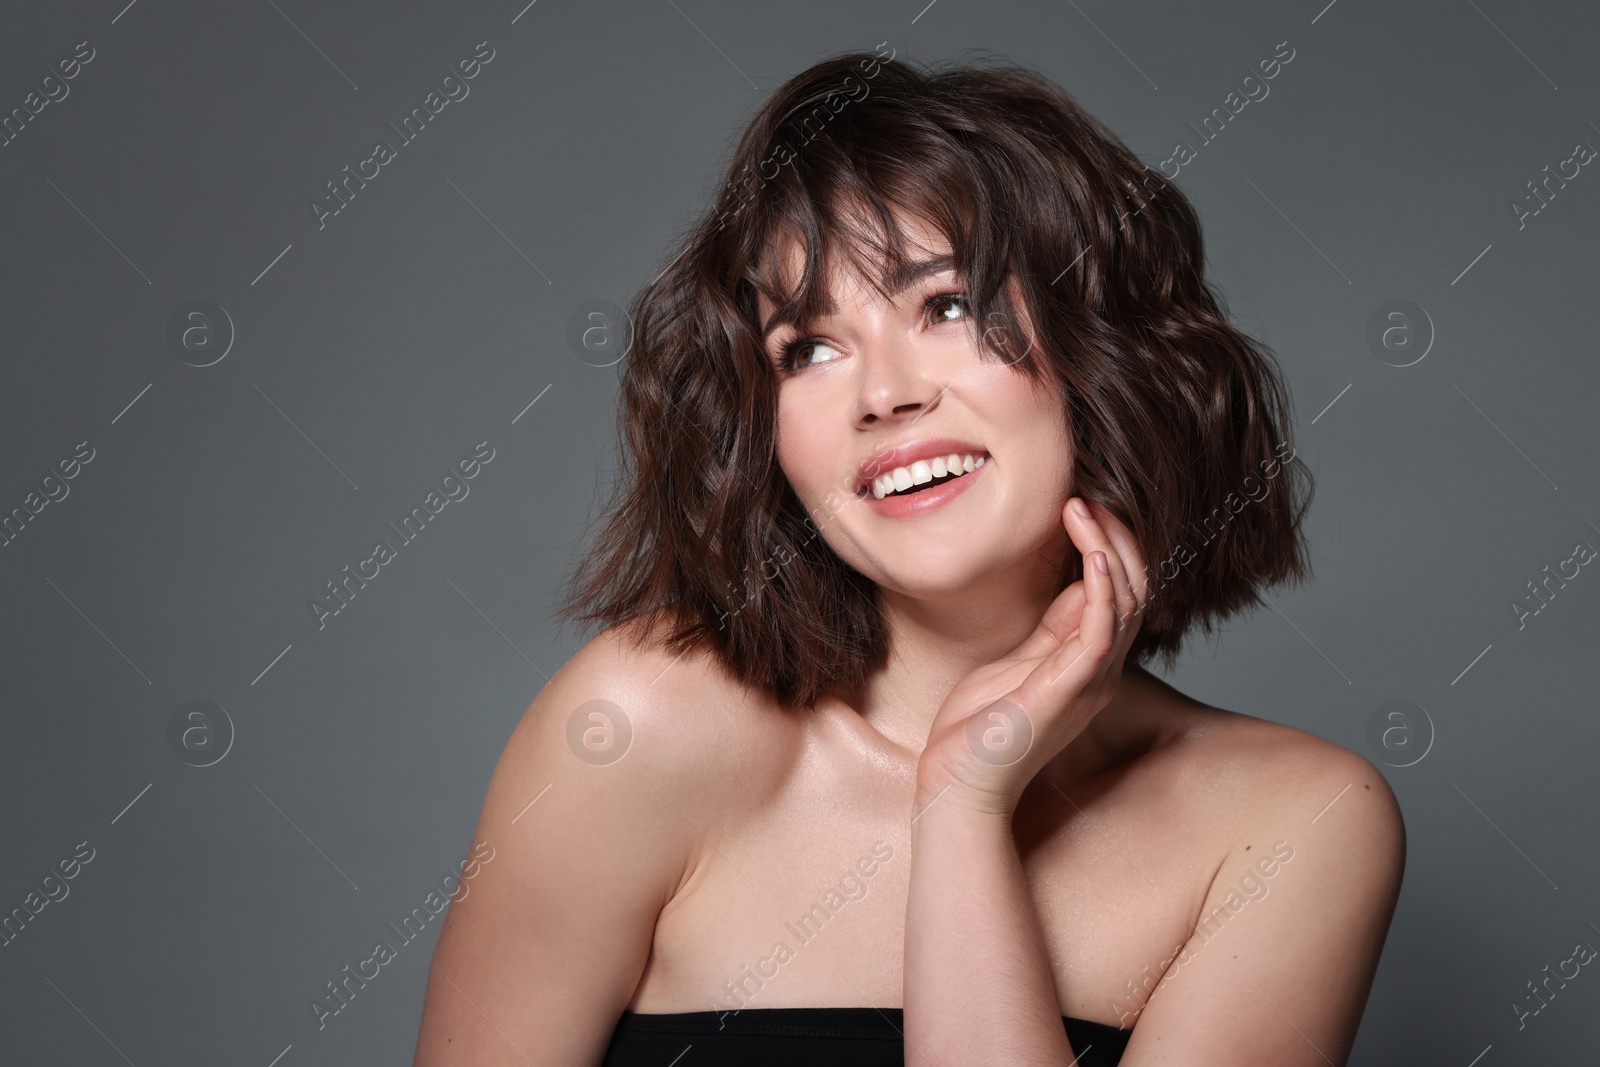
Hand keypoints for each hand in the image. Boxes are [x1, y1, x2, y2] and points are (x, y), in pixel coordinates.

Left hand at [914, 497, 1148, 817]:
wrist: (956, 784)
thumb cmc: (977, 729)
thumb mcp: (1015, 664)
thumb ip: (1049, 630)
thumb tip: (1073, 582)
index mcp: (1089, 664)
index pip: (1120, 592)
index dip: (1108, 544)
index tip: (1080, 504)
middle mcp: (1100, 671)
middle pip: (1134, 590)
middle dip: (1115, 536)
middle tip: (1086, 495)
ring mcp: (1090, 680)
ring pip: (1125, 602)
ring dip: (1107, 548)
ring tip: (1082, 507)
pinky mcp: (1069, 688)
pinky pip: (1102, 632)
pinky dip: (1102, 589)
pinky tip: (1092, 555)